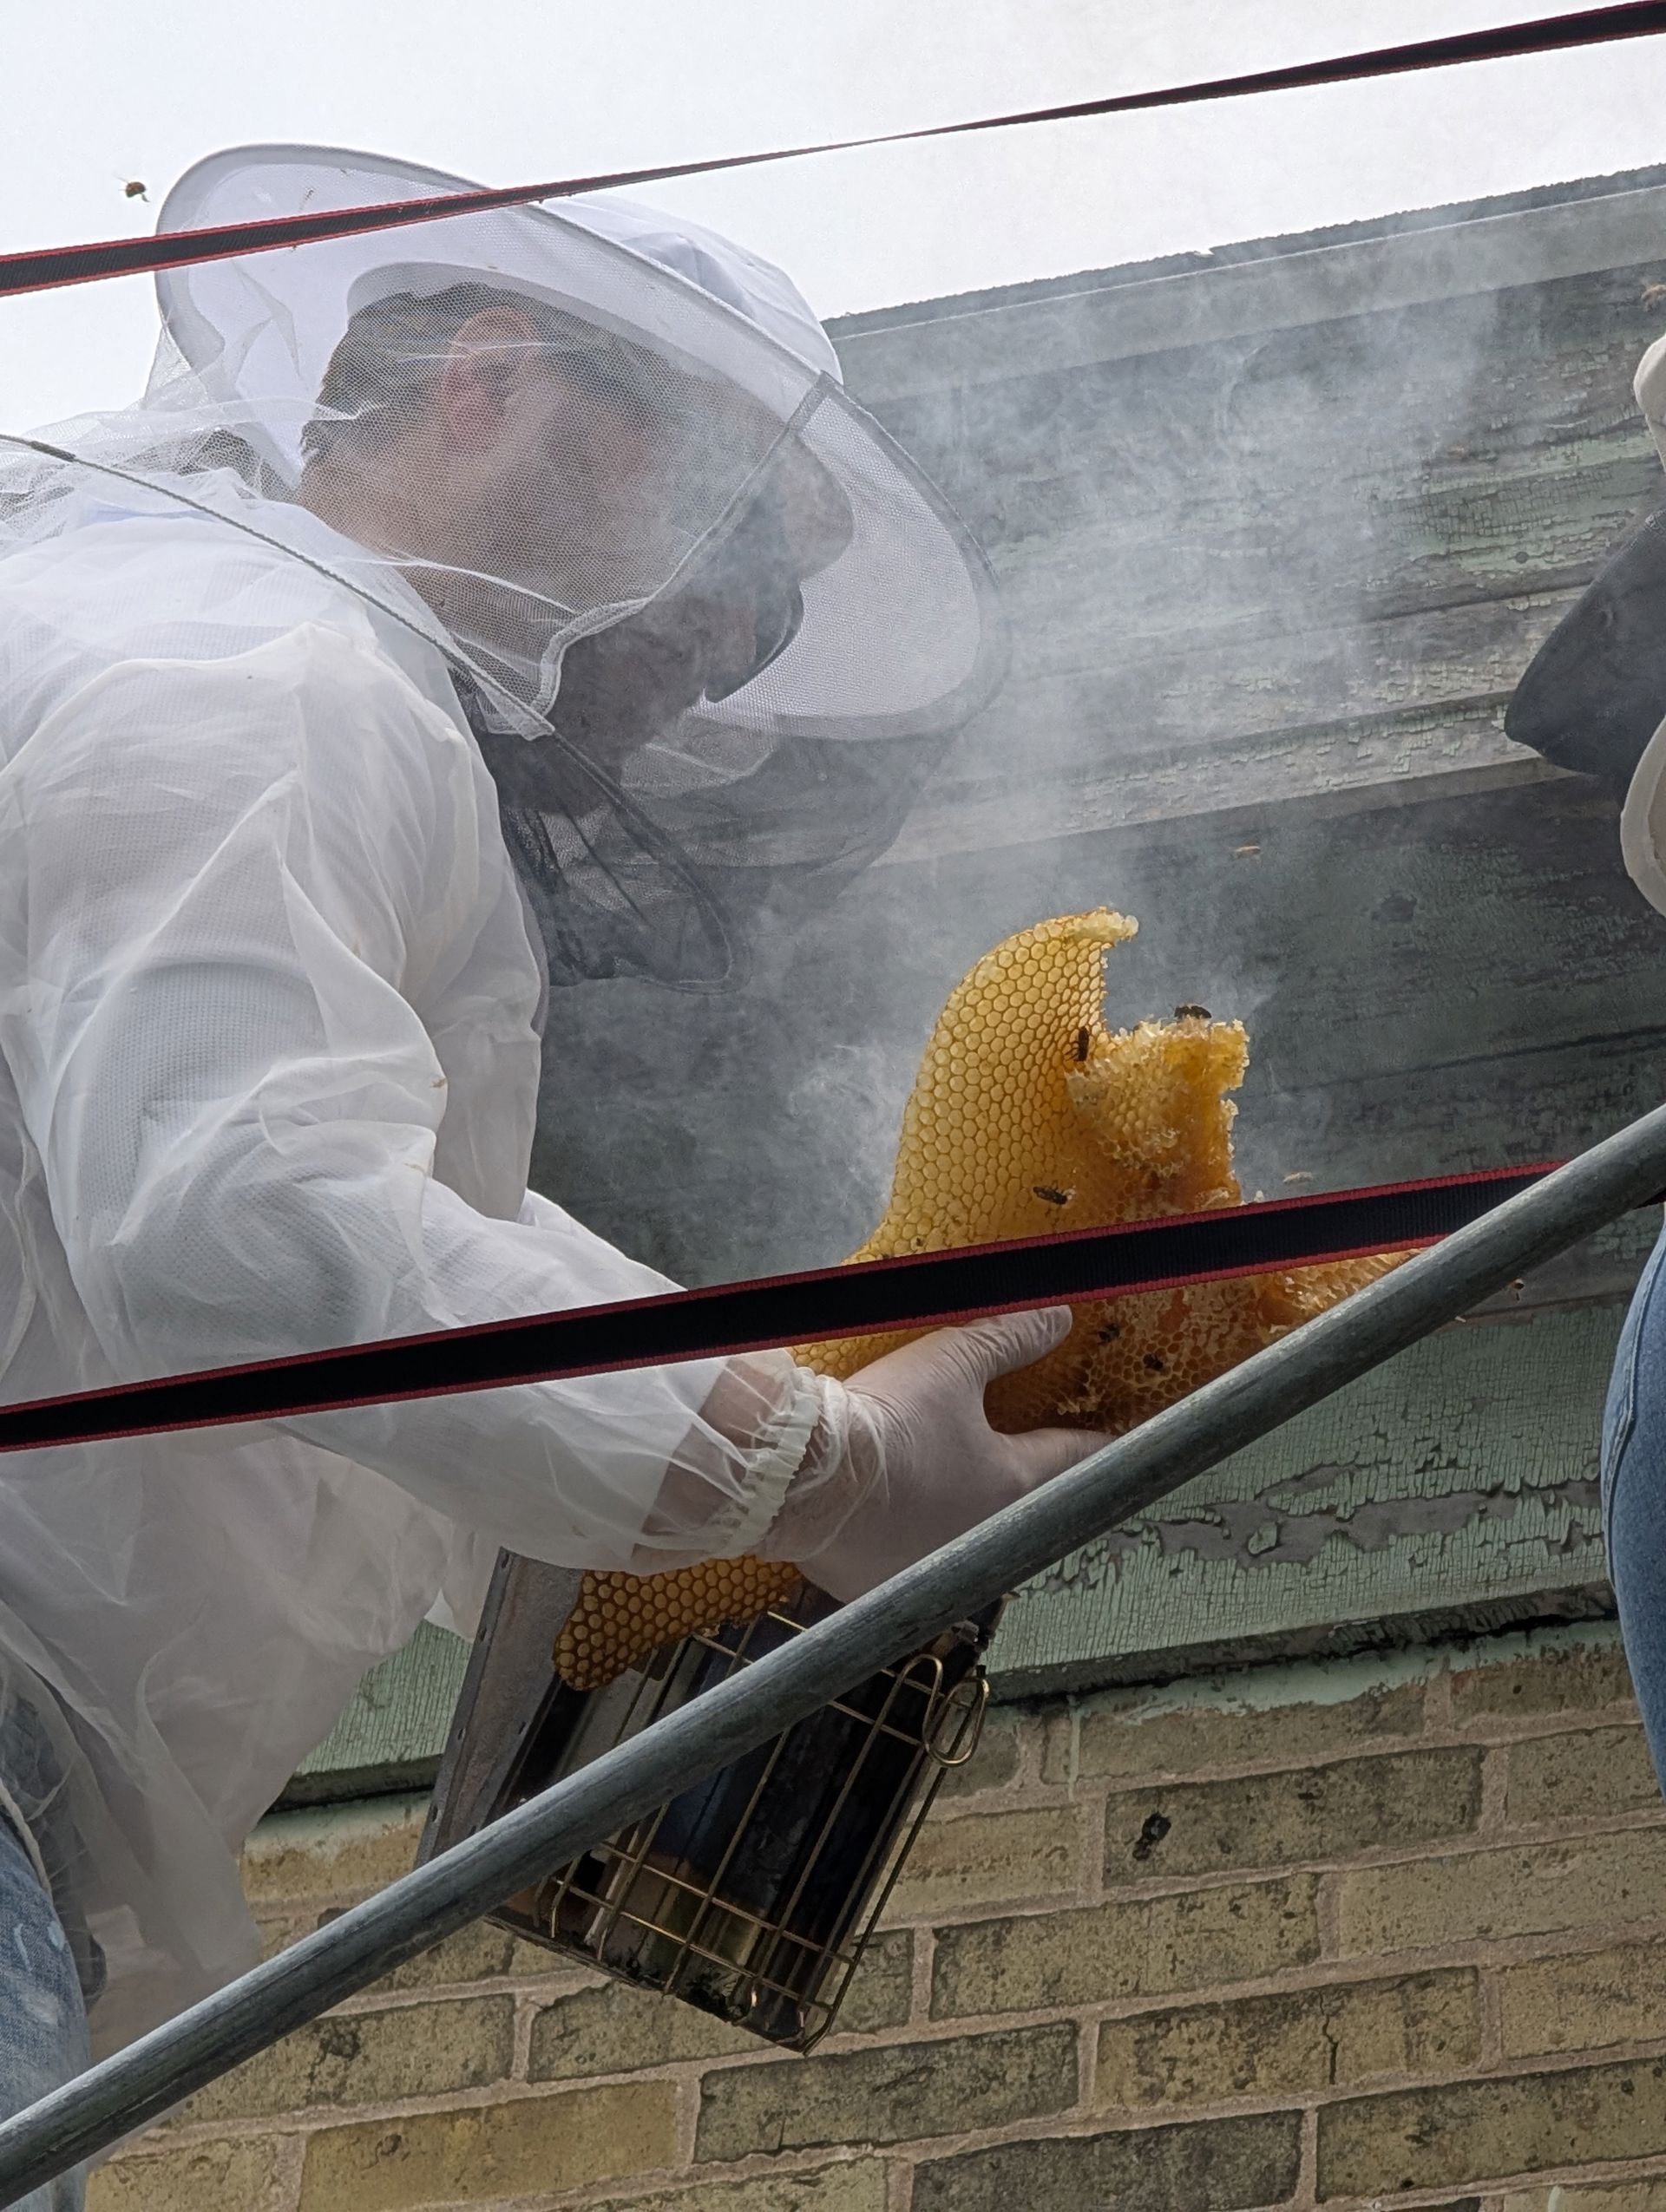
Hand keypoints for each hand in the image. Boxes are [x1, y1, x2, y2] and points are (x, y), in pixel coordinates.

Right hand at [784, 1309, 1111, 1602]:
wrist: (800, 1479)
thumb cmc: (884, 1425)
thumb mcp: (952, 1364)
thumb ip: (1009, 1338)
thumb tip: (1058, 1317)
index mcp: (1013, 1485)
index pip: (1072, 1457)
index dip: (1091, 1440)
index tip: (1111, 1438)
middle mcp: (983, 1538)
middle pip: (1016, 1503)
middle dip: (1018, 1480)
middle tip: (1017, 1459)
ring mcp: (931, 1568)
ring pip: (958, 1536)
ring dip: (956, 1511)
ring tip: (938, 1484)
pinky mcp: (876, 1586)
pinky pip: (901, 1560)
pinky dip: (899, 1538)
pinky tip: (883, 1516)